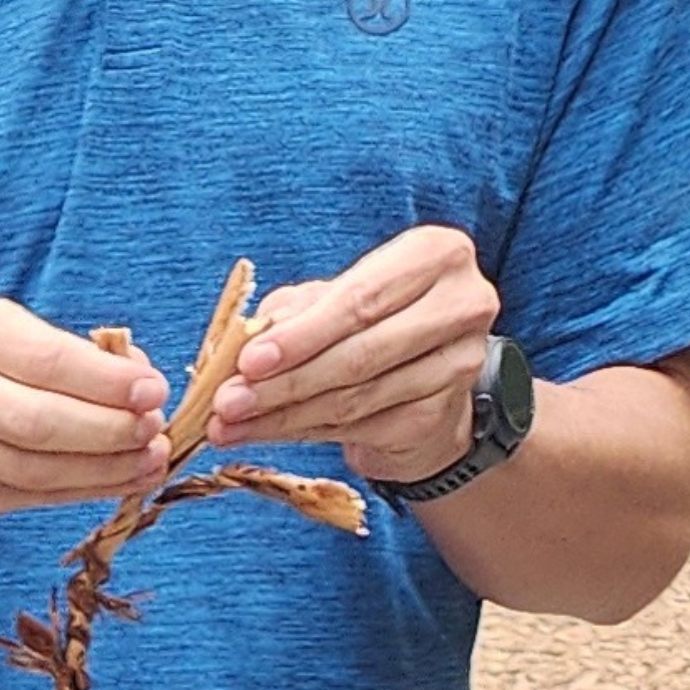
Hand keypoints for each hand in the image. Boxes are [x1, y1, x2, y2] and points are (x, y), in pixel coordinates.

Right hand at [0, 298, 173, 545]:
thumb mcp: (27, 350)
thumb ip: (85, 361)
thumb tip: (145, 386)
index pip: (50, 360)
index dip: (109, 382)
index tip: (156, 392)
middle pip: (40, 419)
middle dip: (110, 428)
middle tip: (153, 429)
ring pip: (39, 465)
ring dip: (107, 465)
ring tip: (150, 458)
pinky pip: (36, 495)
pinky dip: (91, 488)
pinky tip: (128, 480)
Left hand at [217, 225, 497, 485]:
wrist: (423, 373)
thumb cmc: (369, 319)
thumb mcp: (330, 298)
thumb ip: (293, 311)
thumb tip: (245, 344)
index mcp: (436, 255)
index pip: (360, 300)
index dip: (300, 336)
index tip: (247, 361)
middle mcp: (462, 305)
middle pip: (361, 354)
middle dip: (284, 383)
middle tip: (227, 402)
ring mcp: (460, 364)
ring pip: (357, 398)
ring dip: (284, 415)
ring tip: (229, 425)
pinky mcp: (443, 414)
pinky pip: (361, 428)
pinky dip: (303, 432)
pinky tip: (264, 434)